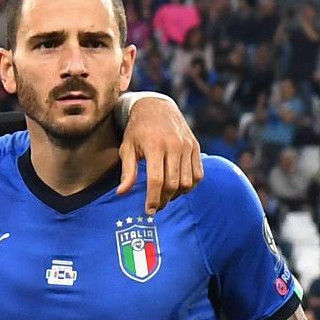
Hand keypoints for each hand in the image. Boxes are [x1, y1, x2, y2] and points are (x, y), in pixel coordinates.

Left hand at [116, 94, 203, 211]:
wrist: (156, 107)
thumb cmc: (137, 130)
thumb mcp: (127, 148)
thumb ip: (127, 171)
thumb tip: (121, 193)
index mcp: (155, 146)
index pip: (157, 180)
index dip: (153, 198)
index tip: (149, 211)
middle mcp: (174, 146)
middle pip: (173, 183)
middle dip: (164, 200)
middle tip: (156, 207)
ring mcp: (188, 146)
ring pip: (188, 181)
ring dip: (177, 194)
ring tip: (165, 197)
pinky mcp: (196, 147)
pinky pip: (198, 174)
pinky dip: (190, 185)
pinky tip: (178, 188)